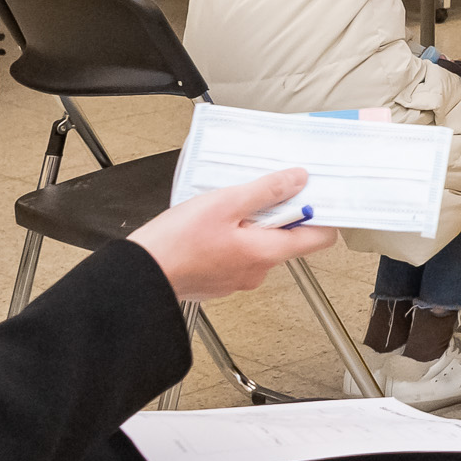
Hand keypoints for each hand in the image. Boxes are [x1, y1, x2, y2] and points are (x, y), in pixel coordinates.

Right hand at [130, 170, 340, 303]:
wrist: (139, 275)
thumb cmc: (176, 243)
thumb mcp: (225, 202)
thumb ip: (266, 190)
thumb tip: (297, 180)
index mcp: (266, 252)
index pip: (319, 238)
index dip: (321, 214)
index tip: (314, 194)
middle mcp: (257, 271)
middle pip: (287, 238)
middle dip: (276, 213)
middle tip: (256, 192)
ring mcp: (238, 278)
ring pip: (259, 245)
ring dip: (250, 224)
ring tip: (225, 208)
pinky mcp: (219, 280)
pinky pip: (238, 254)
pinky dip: (232, 238)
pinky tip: (211, 226)